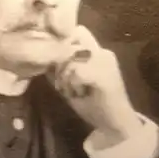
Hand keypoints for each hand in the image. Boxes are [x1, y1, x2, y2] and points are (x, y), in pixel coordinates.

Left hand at [51, 26, 142, 147]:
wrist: (115, 125)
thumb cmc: (94, 106)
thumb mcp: (70, 84)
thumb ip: (59, 69)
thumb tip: (43, 58)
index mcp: (97, 52)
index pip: (76, 32)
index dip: (62, 44)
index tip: (58, 66)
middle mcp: (103, 52)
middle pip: (69, 44)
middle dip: (60, 66)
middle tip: (65, 85)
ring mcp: (106, 62)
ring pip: (71, 60)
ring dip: (65, 78)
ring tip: (73, 92)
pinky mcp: (105, 75)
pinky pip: (77, 72)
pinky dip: (73, 85)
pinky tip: (79, 95)